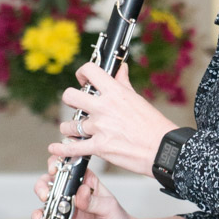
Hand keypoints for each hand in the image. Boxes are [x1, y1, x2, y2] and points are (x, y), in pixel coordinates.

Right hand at [32, 163, 139, 218]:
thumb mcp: (109, 207)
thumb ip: (93, 201)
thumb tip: (81, 192)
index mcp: (87, 183)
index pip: (69, 168)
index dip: (58, 165)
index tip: (54, 170)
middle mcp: (74, 194)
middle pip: (51, 183)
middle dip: (43, 186)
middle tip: (47, 195)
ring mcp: (66, 210)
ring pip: (45, 203)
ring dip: (39, 206)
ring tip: (42, 214)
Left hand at [50, 61, 172, 175]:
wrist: (163, 149)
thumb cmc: (155, 126)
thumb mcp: (138, 99)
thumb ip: (123, 83)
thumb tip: (120, 69)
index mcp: (115, 92)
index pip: (89, 71)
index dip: (82, 73)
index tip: (83, 80)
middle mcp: (103, 108)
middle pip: (70, 96)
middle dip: (70, 100)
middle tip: (77, 106)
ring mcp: (99, 128)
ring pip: (69, 125)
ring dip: (69, 128)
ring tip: (74, 131)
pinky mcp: (99, 147)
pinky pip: (73, 147)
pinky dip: (62, 148)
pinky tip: (56, 147)